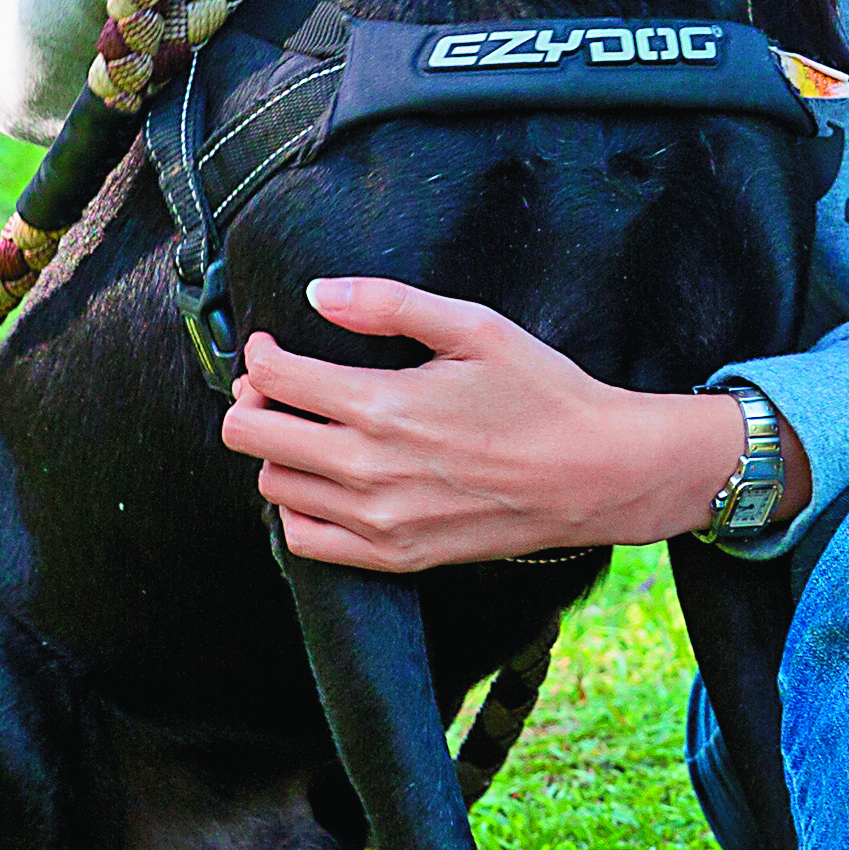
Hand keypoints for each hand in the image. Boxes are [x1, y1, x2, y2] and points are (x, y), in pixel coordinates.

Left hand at [229, 280, 746, 571]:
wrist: (596, 475)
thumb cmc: (542, 395)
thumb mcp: (474, 327)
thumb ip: (388, 304)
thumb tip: (318, 293)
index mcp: (382, 404)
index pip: (274, 377)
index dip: (261, 353)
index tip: (272, 345)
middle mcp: (368, 469)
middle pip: (252, 436)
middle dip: (253, 400)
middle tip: (278, 385)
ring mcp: (379, 521)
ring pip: (273, 486)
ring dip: (277, 452)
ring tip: (309, 430)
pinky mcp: (395, 556)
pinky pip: (304, 541)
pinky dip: (298, 508)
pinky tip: (326, 482)